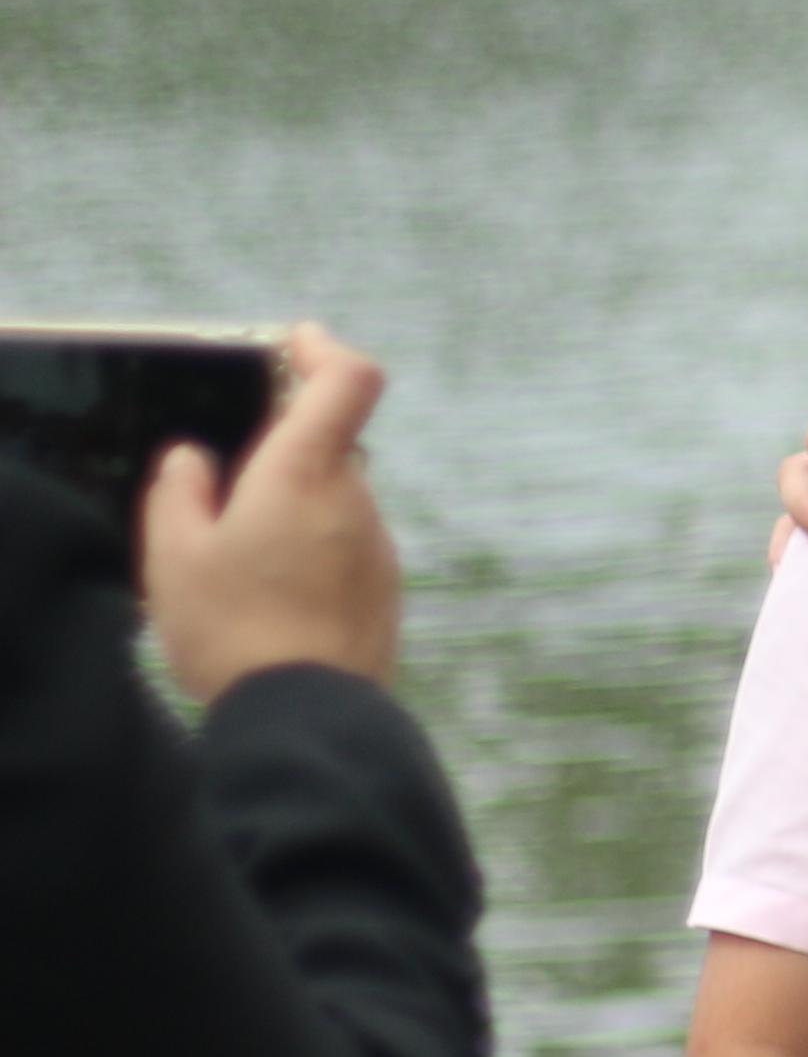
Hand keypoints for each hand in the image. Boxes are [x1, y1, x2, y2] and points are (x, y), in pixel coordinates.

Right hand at [137, 325, 399, 696]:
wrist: (307, 715)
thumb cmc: (233, 630)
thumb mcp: (174, 556)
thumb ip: (178, 492)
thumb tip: (193, 457)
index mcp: (306, 474)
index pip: (347, 381)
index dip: (324, 350)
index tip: (295, 341)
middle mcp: (355, 499)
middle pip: (331, 443)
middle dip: (283, 447)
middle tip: (227, 474)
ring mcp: (377, 544)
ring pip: (336, 498)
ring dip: (293, 505)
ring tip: (237, 552)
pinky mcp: (383, 586)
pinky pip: (344, 543)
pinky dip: (311, 547)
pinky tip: (269, 591)